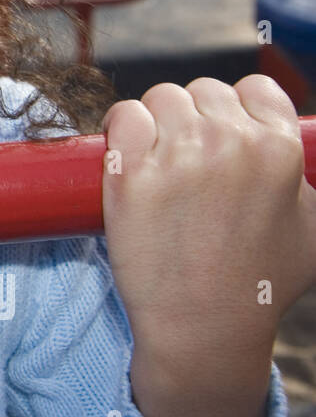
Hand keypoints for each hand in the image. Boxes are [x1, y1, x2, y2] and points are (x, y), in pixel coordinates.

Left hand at [102, 76, 315, 365]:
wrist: (203, 327)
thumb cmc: (258, 285)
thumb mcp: (311, 229)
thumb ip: (305, 185)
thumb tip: (299, 165)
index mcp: (280, 150)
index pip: (253, 89)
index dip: (234, 109)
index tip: (219, 133)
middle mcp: (231, 143)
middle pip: (200, 91)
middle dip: (190, 118)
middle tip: (181, 158)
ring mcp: (179, 156)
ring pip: (159, 99)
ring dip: (153, 122)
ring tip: (152, 159)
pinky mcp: (130, 173)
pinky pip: (122, 117)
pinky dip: (120, 129)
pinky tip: (123, 154)